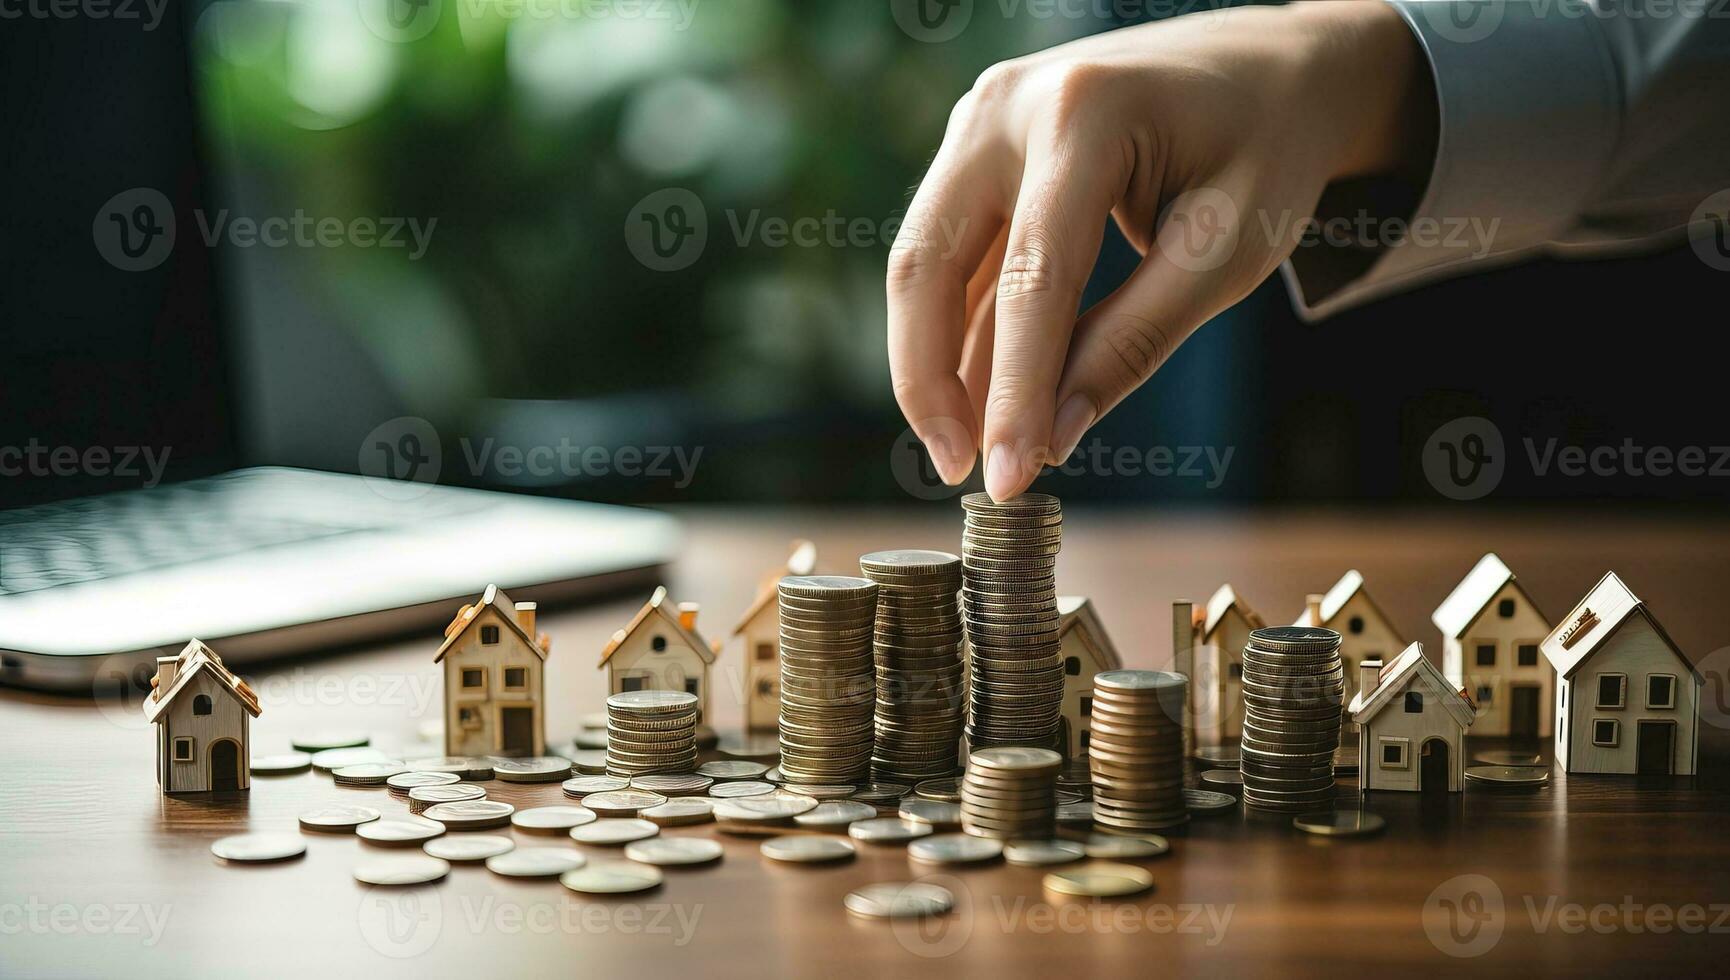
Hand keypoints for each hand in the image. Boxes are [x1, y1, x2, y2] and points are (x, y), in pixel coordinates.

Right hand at [886, 1, 1433, 499]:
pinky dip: (960, 323)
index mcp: (1087, 112)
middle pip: (928, 261)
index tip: (1005, 480)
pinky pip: (951, 248)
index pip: (1033, 277)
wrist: (1270, 66)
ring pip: (923, 259)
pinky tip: (981, 391)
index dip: (1013, 390)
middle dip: (930, 379)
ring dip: (936, 359)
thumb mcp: (1226, 253)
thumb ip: (1134, 341)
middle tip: (959, 470)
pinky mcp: (977, 144)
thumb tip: (1053, 437)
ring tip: (972, 446)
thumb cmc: (1266, 150)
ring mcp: (982, 116)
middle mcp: (1011, 104)